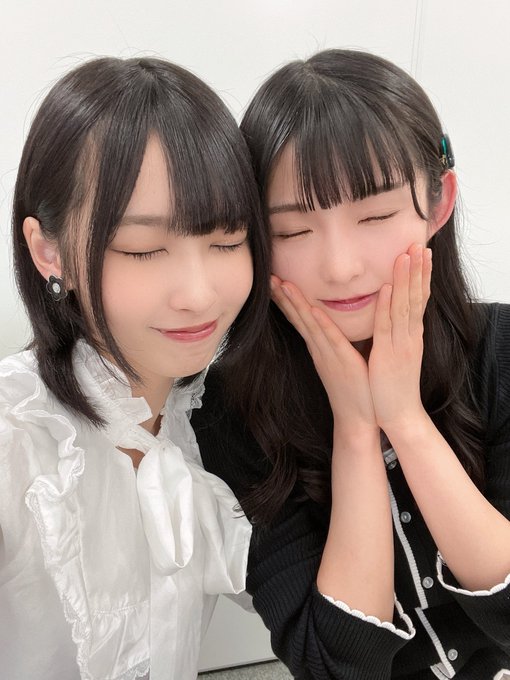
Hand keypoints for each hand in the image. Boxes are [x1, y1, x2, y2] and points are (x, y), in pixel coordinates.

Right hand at [271, 275, 376, 436]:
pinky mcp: (342, 361)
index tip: (275, 281)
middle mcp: (318, 348)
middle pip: (297, 317)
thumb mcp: (343, 359)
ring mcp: (327, 354)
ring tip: (283, 284)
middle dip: (282, 296)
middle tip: (268, 276)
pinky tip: (312, 309)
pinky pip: (330, 339)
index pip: (299, 318)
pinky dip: (320, 324)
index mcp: (319, 347)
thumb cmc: (354, 389)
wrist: (358, 419)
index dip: (287, 299)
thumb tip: (338, 323)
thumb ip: (338, 340)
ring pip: (308, 324)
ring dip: (295, 303)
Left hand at [368, 243, 430, 433]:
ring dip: (405, 279)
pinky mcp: (388, 355)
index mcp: (413, 334)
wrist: (401, 415)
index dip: (421, 274)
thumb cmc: (395, 385)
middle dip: (418, 269)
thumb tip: (397, 315)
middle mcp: (411, 336)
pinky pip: (386, 327)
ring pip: (404, 306)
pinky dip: (386, 306)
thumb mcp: (400, 353)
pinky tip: (386, 288)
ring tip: (406, 255)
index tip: (422, 251)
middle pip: (416, 296)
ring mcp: (402, 345)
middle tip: (419, 243)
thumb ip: (399, 333)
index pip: (420, 298)